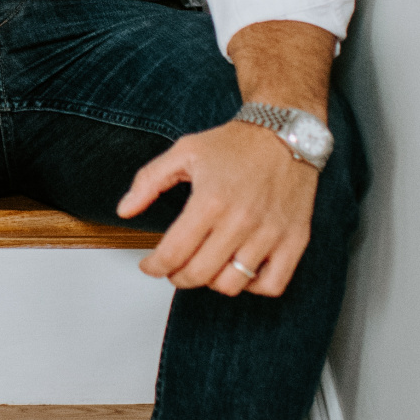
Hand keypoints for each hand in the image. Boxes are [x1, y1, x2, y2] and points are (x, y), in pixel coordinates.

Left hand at [117, 120, 317, 295]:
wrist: (285, 133)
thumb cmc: (235, 143)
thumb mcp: (183, 152)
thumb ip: (148, 181)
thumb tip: (125, 209)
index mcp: (210, 200)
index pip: (173, 254)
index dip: (154, 266)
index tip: (150, 265)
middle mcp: (240, 221)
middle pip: (199, 275)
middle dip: (177, 277)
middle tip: (173, 268)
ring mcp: (270, 233)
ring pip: (232, 285)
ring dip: (211, 282)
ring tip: (206, 266)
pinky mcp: (294, 240)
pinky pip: (271, 285)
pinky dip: (252, 286)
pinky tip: (240, 270)